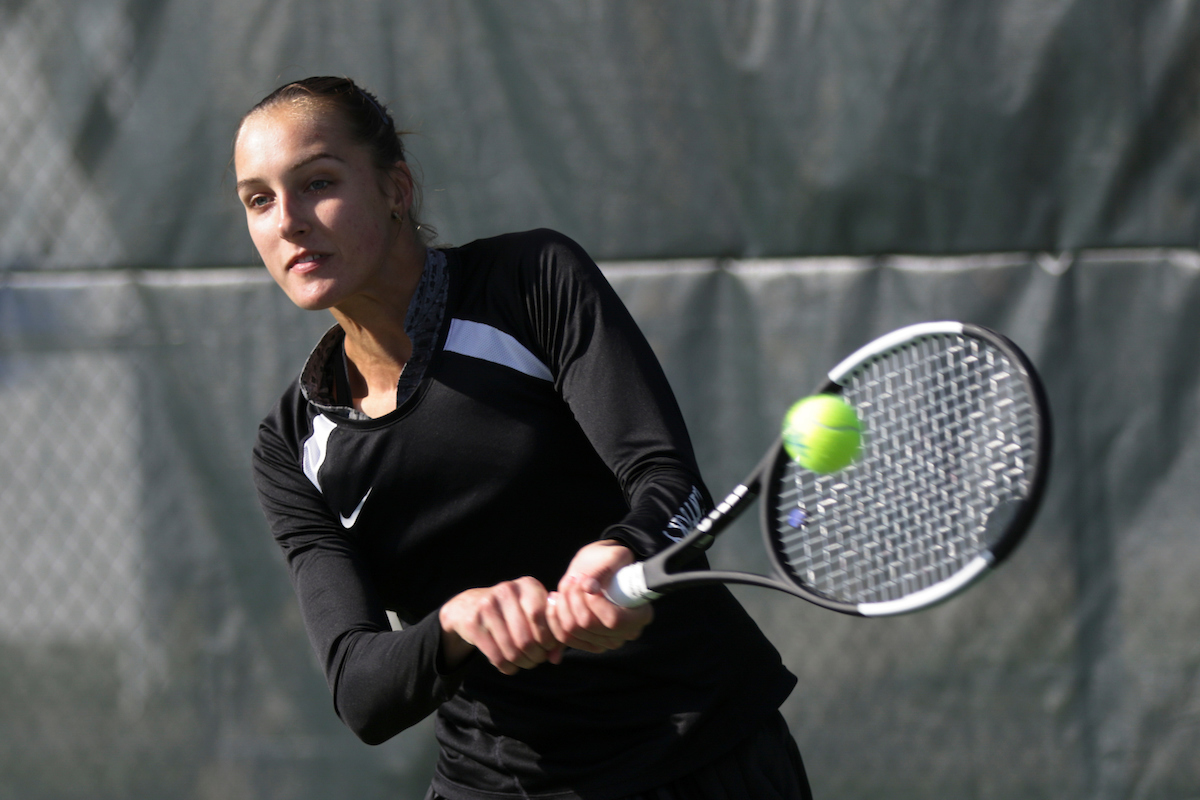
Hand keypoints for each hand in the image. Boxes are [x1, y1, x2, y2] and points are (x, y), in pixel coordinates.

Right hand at [439, 577, 563, 674]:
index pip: (540, 617)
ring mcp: (487, 606)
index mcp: (528, 585)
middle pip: (527, 638)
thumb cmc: (514, 612)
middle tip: (537, 659)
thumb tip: (556, 658)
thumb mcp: (534, 613)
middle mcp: (507, 590)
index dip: (548, 639)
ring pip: (512, 650)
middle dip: (536, 656)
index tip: (548, 647)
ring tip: (525, 662)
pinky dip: (507, 667)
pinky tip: (510, 665)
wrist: (471, 605)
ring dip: (522, 663)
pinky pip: (496, 656)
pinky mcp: (473, 623)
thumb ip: (552, 633)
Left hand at [547, 540, 653, 653]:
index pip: (614, 620)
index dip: (595, 602)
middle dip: (574, 599)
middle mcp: (625, 633)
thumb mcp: (615, 556)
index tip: (585, 580)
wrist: (602, 566)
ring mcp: (606, 641)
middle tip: (573, 578)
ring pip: (573, 632)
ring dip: (563, 606)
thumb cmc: (612, 560)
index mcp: (640, 615)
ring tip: (565, 584)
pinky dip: (555, 618)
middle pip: (589, 627)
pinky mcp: (587, 641)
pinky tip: (555, 599)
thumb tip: (588, 588)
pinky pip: (565, 637)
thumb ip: (604, 570)